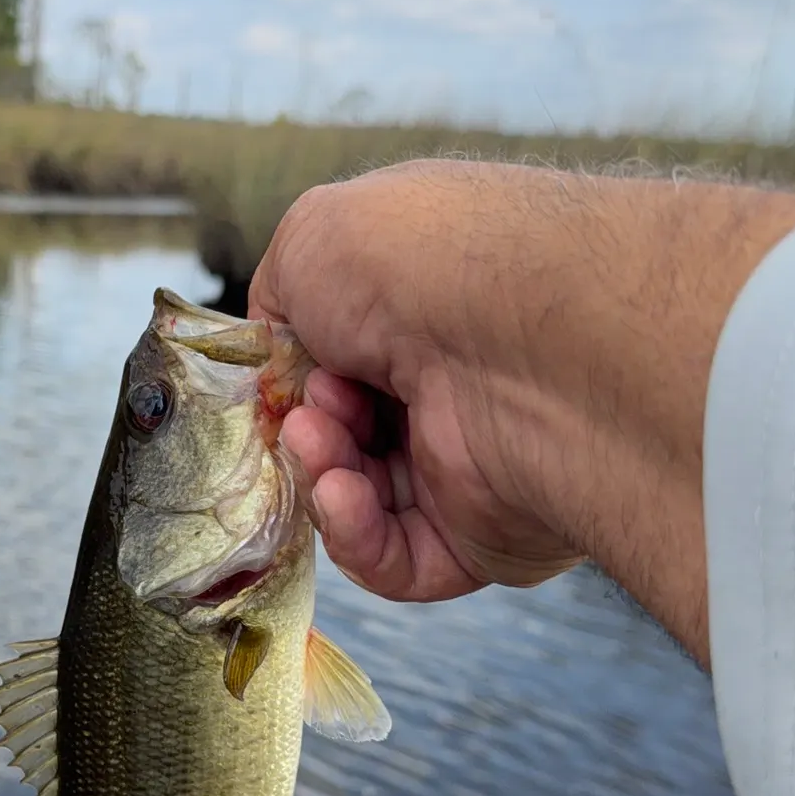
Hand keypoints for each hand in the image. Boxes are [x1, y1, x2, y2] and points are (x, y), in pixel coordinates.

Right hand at [249, 167, 583, 605]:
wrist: (519, 339)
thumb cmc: (418, 265)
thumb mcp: (313, 237)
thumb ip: (278, 296)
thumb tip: (281, 350)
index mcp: (425, 306)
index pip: (341, 357)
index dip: (296, 372)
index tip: (275, 375)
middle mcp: (452, 382)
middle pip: (343, 432)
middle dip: (306, 425)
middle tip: (306, 410)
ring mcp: (467, 461)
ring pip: (359, 497)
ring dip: (320, 474)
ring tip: (321, 442)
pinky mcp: (480, 537)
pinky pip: (395, 559)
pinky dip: (353, 531)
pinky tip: (344, 492)